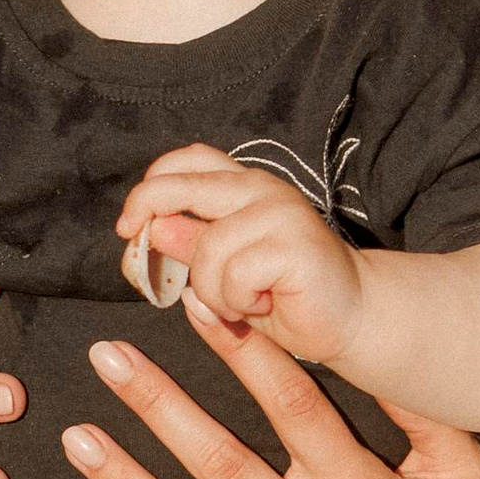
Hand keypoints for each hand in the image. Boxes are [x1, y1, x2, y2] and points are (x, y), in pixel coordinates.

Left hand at [116, 146, 361, 360]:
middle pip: (182, 185)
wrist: (351, 317)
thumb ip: (192, 245)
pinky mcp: (293, 242)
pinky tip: (262, 304)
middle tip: (139, 250)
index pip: (186, 161)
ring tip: (243, 302)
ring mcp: (279, 211)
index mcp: (241, 186)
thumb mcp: (224, 269)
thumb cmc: (284, 295)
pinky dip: (237, 302)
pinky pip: (233, 274)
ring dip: (213, 291)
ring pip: (206, 249)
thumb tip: (151, 229)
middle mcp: (260, 187)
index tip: (128, 227)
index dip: (148, 188)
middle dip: (146, 215)